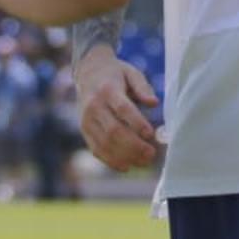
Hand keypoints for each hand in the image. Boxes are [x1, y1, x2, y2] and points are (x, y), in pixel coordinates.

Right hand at [75, 45, 159, 171]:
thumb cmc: (115, 74)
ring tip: (144, 161)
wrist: (87, 72)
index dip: (137, 123)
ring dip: (125, 156)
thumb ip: (143, 87)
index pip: (122, 109)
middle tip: (151, 153)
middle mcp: (94, 106)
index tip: (151, 134)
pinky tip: (127, 166)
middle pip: (113, 131)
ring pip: (104, 143)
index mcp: (107, 90)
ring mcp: (86, 120)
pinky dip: (111, 161)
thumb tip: (154, 103)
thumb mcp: (131, 73)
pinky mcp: (84, 131)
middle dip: (134, 146)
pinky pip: (96, 149)